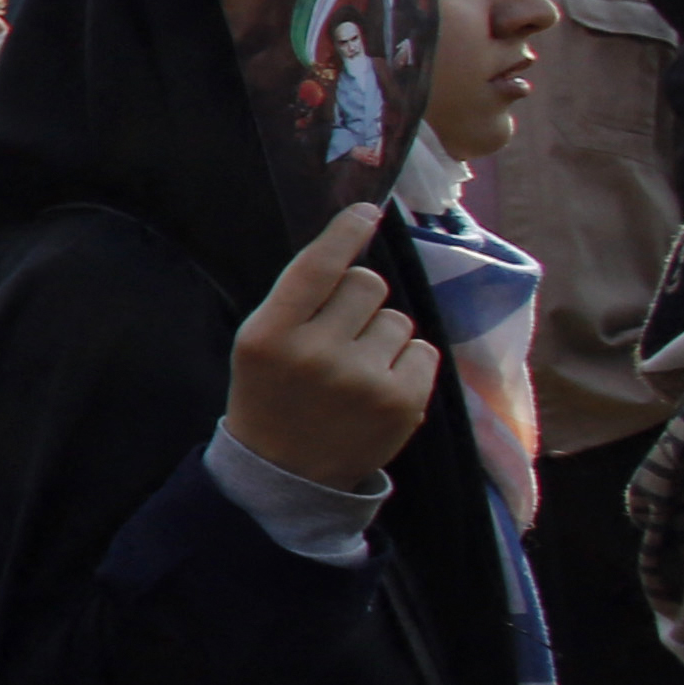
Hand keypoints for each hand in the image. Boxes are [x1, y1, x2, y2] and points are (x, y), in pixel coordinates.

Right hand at [225, 203, 437, 491]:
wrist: (287, 473)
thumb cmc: (272, 395)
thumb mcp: (260, 343)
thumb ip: (298, 299)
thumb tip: (354, 242)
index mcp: (269, 334)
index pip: (316, 267)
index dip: (345, 233)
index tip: (367, 211)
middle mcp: (315, 353)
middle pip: (368, 284)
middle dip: (361, 301)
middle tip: (341, 334)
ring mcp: (362, 379)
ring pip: (399, 319)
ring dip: (383, 336)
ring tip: (358, 369)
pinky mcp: (402, 402)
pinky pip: (423, 351)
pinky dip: (406, 364)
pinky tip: (380, 388)